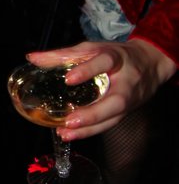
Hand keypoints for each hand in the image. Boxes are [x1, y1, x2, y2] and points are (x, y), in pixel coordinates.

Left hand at [26, 39, 176, 138]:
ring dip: (89, 128)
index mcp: (117, 58)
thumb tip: (32, 58)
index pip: (104, 62)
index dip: (87, 70)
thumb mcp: (92, 49)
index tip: (69, 79)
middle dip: (93, 113)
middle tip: (70, 121)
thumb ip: (63, 54)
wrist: (151, 64)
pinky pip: (109, 124)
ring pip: (112, 118)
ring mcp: (129, 100)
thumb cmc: (116, 55)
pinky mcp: (126, 112)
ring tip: (65, 133)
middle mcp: (126, 81)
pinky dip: (90, 131)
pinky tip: (72, 134)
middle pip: (115, 101)